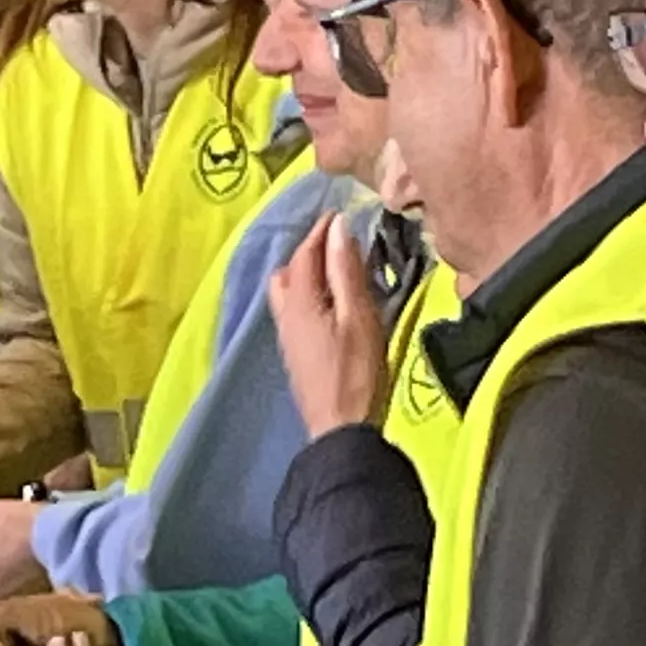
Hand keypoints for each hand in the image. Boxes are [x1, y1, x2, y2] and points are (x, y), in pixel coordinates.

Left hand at [270, 211, 391, 437]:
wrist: (340, 430)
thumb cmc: (356, 373)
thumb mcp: (359, 317)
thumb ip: (347, 272)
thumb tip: (339, 229)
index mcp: (301, 301)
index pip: (306, 252)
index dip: (322, 231)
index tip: (340, 214)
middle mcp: (286, 314)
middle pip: (289, 270)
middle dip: (309, 250)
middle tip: (338, 243)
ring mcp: (287, 336)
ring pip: (286, 291)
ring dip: (305, 273)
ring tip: (334, 271)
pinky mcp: (295, 353)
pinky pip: (293, 310)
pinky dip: (308, 294)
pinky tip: (329, 304)